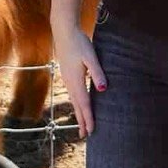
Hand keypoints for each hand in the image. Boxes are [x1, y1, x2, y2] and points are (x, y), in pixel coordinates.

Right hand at [53, 22, 105, 138]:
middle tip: (85, 136)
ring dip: (78, 113)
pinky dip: (76, 104)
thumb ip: (97, 73)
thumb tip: (103, 89)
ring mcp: (67, 79)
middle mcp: (70, 83)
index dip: (88, 119)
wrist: (64, 31)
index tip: (91, 132)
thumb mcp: (91, 57)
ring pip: (74, 101)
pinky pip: (72, 94)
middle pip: (77, 106)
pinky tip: (79, 104)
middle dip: (82, 121)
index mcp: (76, 81)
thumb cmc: (79, 42)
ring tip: (82, 124)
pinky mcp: (67, 75)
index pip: (85, 104)